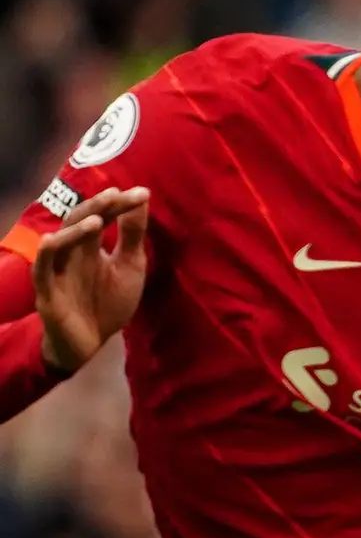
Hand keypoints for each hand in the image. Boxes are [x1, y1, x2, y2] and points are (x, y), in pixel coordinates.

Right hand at [33, 186, 150, 376]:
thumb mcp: (129, 267)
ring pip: (60, 241)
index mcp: (91, 245)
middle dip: (99, 207)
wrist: (92, 344)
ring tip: (97, 218)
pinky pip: (42, 268)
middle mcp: (72, 251)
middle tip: (118, 194)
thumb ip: (132, 236)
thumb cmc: (108, 302)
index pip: (103, 216)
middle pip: (79, 221)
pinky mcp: (47, 290)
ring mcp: (57, 269)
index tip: (142, 193)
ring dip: (76, 229)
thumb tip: (142, 199)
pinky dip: (47, 252)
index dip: (120, 204)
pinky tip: (52, 239)